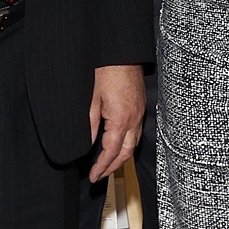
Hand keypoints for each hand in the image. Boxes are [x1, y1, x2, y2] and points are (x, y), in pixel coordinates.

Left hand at [87, 65, 146, 181]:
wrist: (121, 52)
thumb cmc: (107, 70)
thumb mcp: (91, 99)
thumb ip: (90, 125)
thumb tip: (87, 144)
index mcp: (121, 119)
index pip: (111, 151)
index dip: (101, 166)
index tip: (93, 176)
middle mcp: (134, 119)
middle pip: (126, 152)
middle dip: (113, 167)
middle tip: (100, 176)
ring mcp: (140, 113)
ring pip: (134, 143)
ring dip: (121, 157)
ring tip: (108, 164)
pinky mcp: (141, 106)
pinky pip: (137, 131)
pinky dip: (128, 143)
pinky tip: (119, 144)